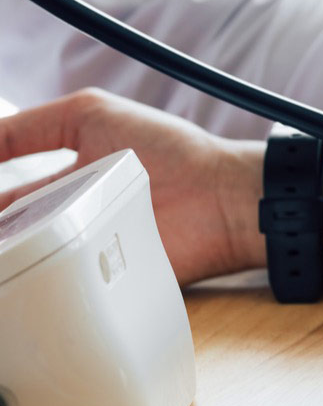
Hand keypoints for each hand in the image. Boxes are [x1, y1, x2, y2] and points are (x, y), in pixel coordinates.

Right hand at [0, 89, 259, 284]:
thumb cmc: (168, 149)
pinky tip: (13, 275)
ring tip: (4, 248)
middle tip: (0, 233)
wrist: (219, 196)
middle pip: (10, 233)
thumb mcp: (91, 115)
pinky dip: (31, 285)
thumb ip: (29, 126)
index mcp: (65, 183)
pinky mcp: (99, 282)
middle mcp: (70, 219)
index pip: (4, 197)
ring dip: (6, 254)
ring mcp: (84, 252)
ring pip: (22, 263)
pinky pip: (56, 291)